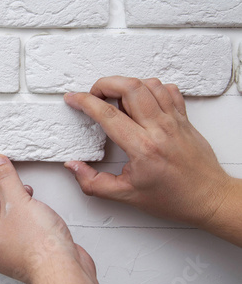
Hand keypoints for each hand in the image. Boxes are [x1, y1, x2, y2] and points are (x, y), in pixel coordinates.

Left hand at [0, 155, 105, 283]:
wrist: (63, 270)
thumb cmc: (38, 250)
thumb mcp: (17, 203)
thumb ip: (4, 179)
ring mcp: (6, 245)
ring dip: (5, 193)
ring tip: (13, 179)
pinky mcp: (23, 245)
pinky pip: (14, 218)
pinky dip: (18, 203)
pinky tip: (28, 195)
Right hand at [64, 76, 241, 244]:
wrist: (209, 198)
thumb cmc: (173, 198)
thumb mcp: (126, 196)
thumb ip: (93, 183)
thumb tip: (74, 167)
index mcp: (142, 148)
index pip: (108, 114)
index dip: (85, 102)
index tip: (73, 99)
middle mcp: (160, 129)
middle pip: (130, 87)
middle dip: (105, 84)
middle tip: (95, 95)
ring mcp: (174, 120)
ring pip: (149, 84)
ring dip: (127, 85)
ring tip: (117, 98)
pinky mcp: (184, 118)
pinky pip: (168, 90)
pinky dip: (151, 88)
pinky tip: (143, 102)